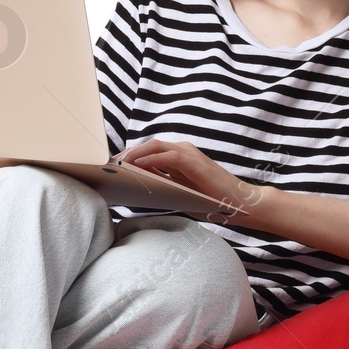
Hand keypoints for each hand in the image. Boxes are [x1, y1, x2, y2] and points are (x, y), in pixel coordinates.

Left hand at [114, 139, 268, 215]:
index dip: (130, 155)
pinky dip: (151, 159)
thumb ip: (163, 185)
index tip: (112, 165)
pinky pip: (167, 157)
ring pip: (155, 147)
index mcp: (179, 157)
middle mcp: (182, 150)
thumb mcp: (180, 192)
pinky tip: (137, 165)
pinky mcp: (194, 162)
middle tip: (109, 163)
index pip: (150, 151)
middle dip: (127, 153)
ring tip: (117, 164)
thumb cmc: (210, 200)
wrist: (239, 203)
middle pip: (149, 145)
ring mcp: (189, 154)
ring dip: (134, 154)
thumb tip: (138, 186)